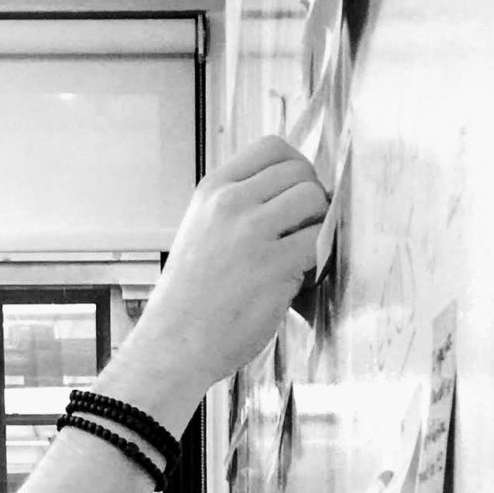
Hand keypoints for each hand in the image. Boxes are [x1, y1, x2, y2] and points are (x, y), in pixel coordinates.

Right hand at [126, 139, 328, 403]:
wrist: (174, 344)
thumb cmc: (189, 300)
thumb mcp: (201, 232)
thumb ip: (237, 209)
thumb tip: (288, 199)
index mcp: (212, 189)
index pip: (272, 148)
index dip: (296, 168)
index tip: (296, 196)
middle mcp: (230, 202)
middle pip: (300, 171)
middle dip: (312, 199)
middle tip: (305, 231)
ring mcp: (252, 232)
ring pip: (314, 199)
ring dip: (320, 225)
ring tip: (303, 253)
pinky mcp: (274, 265)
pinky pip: (319, 241)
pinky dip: (320, 258)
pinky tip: (302, 276)